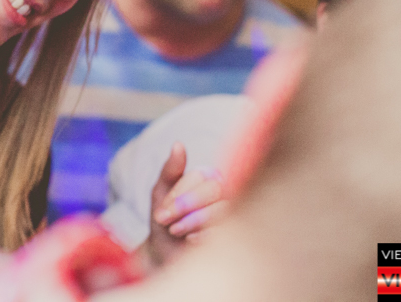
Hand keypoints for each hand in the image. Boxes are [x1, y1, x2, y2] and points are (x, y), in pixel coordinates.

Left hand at [138, 143, 227, 269]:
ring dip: (195, 220)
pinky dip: (207, 233)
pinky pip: (231, 228)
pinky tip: (191, 239)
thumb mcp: (161, 192)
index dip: (179, 194)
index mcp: (210, 177)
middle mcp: (227, 192)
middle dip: (186, 206)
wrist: (168, 256)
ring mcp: (237, 213)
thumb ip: (170, 169)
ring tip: (175, 230)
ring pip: (224, 208)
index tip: (160, 212)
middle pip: (215, 189)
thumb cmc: (166, 220)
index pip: (200, 177)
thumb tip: (178, 144)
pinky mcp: (240, 234)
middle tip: (165, 221)